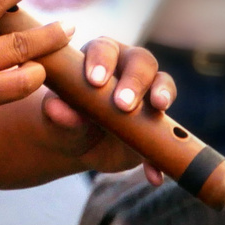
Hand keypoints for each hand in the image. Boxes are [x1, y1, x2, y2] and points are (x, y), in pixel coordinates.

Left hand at [39, 37, 175, 179]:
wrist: (80, 143)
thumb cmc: (66, 118)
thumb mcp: (59, 118)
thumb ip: (58, 112)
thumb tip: (54, 108)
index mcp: (100, 56)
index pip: (104, 49)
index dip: (101, 61)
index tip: (95, 81)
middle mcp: (128, 66)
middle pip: (141, 61)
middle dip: (134, 81)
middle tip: (123, 105)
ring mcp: (148, 91)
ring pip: (163, 83)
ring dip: (163, 94)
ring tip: (159, 109)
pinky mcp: (159, 119)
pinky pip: (170, 131)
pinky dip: (161, 154)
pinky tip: (153, 174)